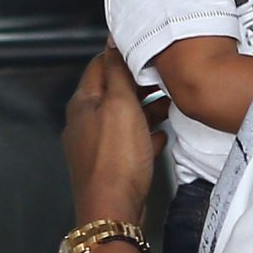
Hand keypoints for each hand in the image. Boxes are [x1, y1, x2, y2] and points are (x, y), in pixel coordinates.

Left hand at [62, 46, 167, 225]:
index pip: (100, 66)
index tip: (144, 49)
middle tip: (163, 77)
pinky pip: (129, 142)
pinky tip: (161, 135)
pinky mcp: (110, 165)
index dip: (122, 54)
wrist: (113, 210)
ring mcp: (96, 146)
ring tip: (170, 104)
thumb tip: (112, 42)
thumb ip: (117, 71)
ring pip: (123, 117)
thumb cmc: (116, 158)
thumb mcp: (120, 104)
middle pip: (113, 91)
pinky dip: (145, 134)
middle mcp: (85, 123)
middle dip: (139, 83)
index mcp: (83, 104)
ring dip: (146, 108)